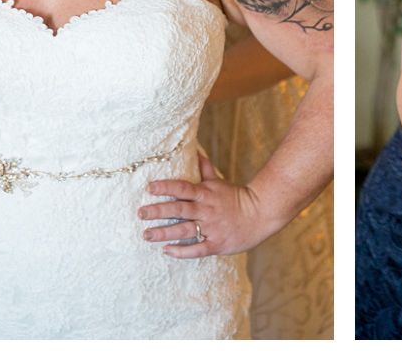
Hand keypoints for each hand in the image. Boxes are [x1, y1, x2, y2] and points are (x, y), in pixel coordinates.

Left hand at [138, 154, 277, 258]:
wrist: (262, 214)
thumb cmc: (237, 198)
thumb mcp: (219, 182)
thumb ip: (204, 169)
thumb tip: (195, 150)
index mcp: (206, 194)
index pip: (183, 188)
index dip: (166, 187)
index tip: (150, 188)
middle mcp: (207, 210)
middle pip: (179, 209)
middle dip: (158, 211)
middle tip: (140, 213)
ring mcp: (212, 228)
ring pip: (185, 230)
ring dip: (164, 232)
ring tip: (147, 234)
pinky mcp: (217, 244)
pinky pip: (197, 249)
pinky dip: (181, 251)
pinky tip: (166, 250)